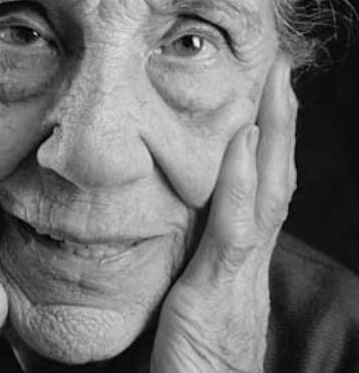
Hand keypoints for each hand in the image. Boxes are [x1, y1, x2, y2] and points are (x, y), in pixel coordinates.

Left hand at [151, 58, 296, 371]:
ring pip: (266, 194)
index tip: (261, 103)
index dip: (266, 148)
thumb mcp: (179, 303)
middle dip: (279, 125)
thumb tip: (138, 233)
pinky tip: (245, 142)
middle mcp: (248, 265)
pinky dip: (243, 185)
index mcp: (237, 265)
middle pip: (272, 182)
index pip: (258, 194)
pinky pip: (236, 232)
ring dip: (273, 136)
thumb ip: (173, 266)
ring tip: (275, 84)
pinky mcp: (218, 297)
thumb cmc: (179, 362)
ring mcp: (238, 279)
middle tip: (279, 73)